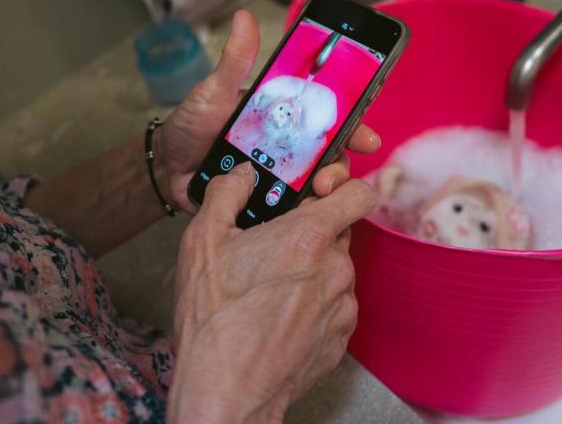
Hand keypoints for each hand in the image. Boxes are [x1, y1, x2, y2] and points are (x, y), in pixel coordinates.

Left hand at [157, 9, 380, 213]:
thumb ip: (235, 60)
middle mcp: (288, 147)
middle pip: (331, 156)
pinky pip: (290, 211)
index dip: (354, 128)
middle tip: (331, 176)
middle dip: (342, 167)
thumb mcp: (214, 91)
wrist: (165, 168)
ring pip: (316, 186)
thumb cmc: (191, 125)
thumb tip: (244, 18)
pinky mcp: (266, 203)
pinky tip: (296, 216)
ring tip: (315, 195)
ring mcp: (279, 177)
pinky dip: (298, 214)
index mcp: (284, 117)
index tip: (368, 139)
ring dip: (324, 191)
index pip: (328, 120)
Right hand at [167, 163, 377, 423]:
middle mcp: (336, 268)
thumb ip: (226, 192)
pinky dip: (314, 306)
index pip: (359, 193)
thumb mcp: (203, 239)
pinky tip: (278, 317)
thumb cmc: (213, 317)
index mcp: (309, 236)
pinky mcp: (341, 339)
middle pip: (339, 233)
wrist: (226, 389)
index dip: (341, 187)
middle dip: (311, 234)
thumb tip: (243, 172)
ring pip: (335, 272)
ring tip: (269, 289)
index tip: (319, 194)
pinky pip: (334, 308)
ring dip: (312, 272)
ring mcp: (343, 307)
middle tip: (272, 247)